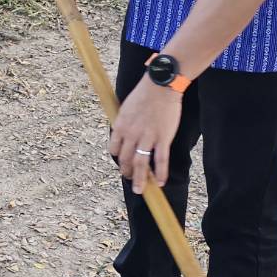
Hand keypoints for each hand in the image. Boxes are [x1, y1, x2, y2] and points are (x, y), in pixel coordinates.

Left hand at [108, 77, 182, 193]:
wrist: (160, 86)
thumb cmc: (144, 94)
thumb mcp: (126, 107)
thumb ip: (124, 123)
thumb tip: (122, 133)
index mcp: (120, 126)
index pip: (113, 149)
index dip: (117, 158)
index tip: (121, 163)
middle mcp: (131, 134)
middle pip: (125, 159)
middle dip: (127, 172)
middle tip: (130, 179)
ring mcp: (147, 137)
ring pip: (140, 164)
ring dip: (140, 179)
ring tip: (140, 190)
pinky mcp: (162, 138)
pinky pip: (161, 160)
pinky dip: (161, 173)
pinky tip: (161, 182)